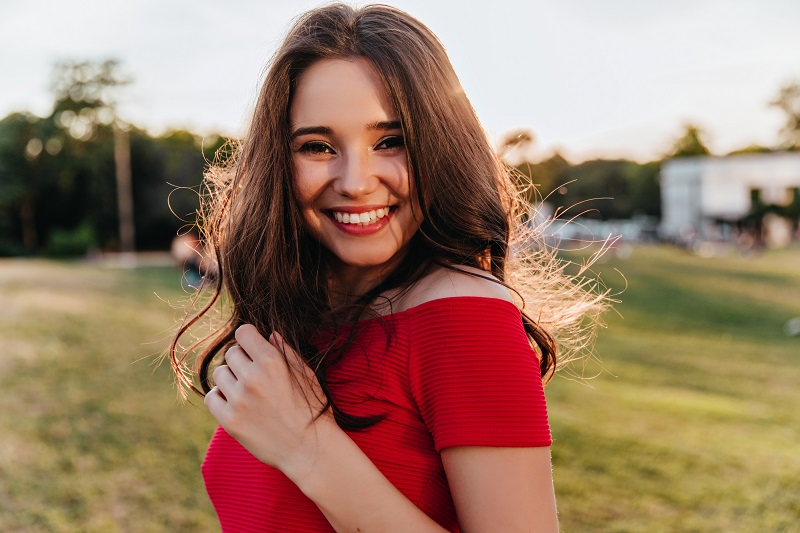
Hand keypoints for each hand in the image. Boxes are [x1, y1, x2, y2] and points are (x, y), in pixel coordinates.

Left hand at [204, 324, 335, 476]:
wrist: (309, 449)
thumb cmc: (311, 409)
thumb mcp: (306, 374)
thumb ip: (285, 351)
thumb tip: (269, 334)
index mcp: (272, 362)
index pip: (243, 332)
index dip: (249, 339)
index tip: (253, 349)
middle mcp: (252, 378)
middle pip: (231, 353)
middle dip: (242, 360)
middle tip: (254, 375)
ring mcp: (239, 400)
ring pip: (219, 373)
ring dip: (230, 378)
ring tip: (246, 390)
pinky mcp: (230, 421)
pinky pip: (211, 397)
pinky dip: (220, 397)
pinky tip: (235, 403)